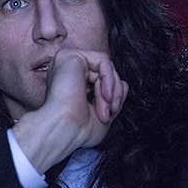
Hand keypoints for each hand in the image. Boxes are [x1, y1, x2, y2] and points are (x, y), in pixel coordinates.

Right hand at [13, 48, 127, 172]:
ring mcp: (66, 62)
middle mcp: (65, 71)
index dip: (111, 95)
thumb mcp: (103, 113)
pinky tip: (105, 95)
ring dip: (112, 89)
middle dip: (114, 92)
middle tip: (111, 111)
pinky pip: (103, 60)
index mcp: (69, 84)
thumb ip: (112, 97)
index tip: (110, 114)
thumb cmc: (77, 130)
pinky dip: (109, 78)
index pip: (99, 79)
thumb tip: (124, 84)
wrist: (63, 131)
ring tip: (106, 107)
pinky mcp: (70, 55)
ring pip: (105, 66)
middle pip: (104, 72)